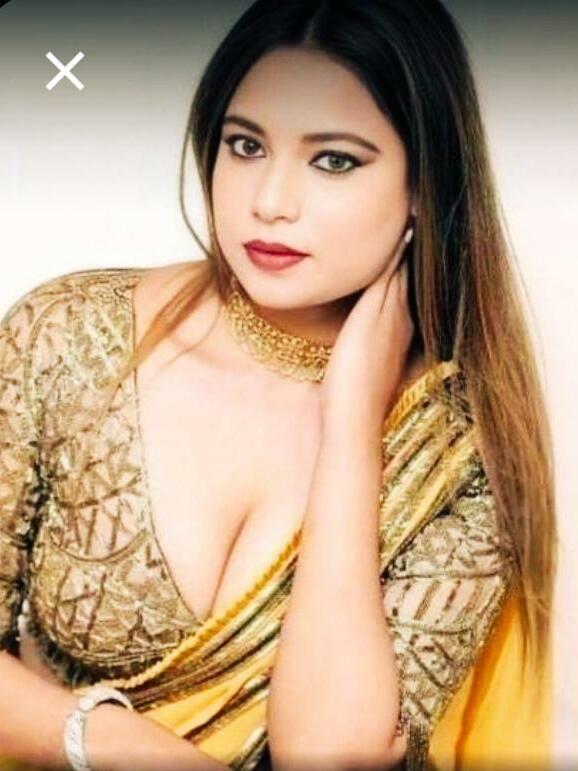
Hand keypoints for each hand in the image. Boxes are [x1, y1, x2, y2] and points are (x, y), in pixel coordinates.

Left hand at [319, 232, 414, 434]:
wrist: (354, 417)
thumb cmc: (351, 400)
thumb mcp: (361, 368)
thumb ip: (363, 350)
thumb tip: (355, 345)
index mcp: (397, 331)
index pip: (405, 288)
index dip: (408, 264)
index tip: (407, 241)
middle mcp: (400, 319)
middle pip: (409, 272)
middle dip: (413, 245)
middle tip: (417, 213)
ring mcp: (390, 315)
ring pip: (403, 268)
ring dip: (408, 241)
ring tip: (412, 209)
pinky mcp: (375, 312)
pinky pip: (388, 271)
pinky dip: (395, 250)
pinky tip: (399, 227)